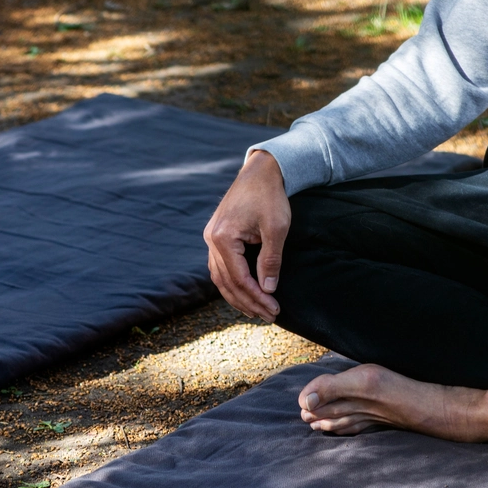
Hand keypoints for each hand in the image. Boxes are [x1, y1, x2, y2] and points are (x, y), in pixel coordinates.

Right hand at [203, 150, 289, 321]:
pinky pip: (220, 267)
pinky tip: (244, 292)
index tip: (274, 309)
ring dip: (237, 297)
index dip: (256, 297)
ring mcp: (210, 238)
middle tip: (268, 316)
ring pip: (219, 278)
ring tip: (256, 311)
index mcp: (222, 237)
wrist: (260, 172)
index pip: (239, 278)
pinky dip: (231, 283)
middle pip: (227, 282)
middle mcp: (211, 240)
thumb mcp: (276, 228)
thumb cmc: (270, 196)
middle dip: (248, 302)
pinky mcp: (215, 237)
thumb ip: (270, 260)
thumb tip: (268, 289)